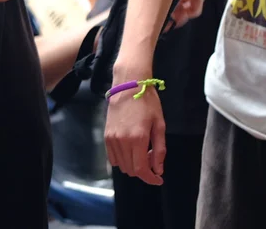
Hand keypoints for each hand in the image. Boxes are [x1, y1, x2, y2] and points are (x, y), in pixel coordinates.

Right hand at [104, 69, 166, 185]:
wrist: (128, 85)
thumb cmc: (148, 102)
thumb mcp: (159, 125)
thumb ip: (159, 149)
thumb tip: (158, 170)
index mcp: (138, 139)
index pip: (141, 170)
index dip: (150, 179)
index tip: (158, 179)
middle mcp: (122, 142)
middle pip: (131, 170)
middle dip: (144, 169)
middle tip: (153, 156)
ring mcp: (112, 140)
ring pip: (122, 166)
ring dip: (134, 164)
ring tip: (143, 150)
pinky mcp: (106, 137)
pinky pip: (113, 158)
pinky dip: (123, 160)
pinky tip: (131, 149)